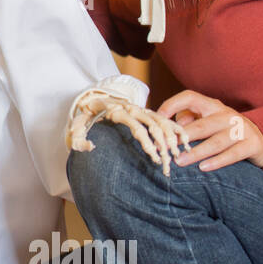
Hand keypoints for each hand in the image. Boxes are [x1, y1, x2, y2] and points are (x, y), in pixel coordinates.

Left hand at [67, 90, 190, 175]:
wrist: (91, 99)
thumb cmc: (85, 117)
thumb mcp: (77, 128)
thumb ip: (80, 139)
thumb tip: (90, 147)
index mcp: (118, 113)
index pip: (138, 129)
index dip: (147, 144)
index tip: (155, 159)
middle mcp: (133, 109)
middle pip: (154, 126)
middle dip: (164, 146)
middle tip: (168, 164)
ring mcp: (141, 109)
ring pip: (163, 122)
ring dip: (172, 139)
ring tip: (178, 156)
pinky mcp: (146, 111)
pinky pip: (166, 119)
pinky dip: (176, 129)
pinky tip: (185, 141)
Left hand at [158, 90, 262, 170]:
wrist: (260, 138)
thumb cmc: (223, 129)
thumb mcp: (207, 120)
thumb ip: (188, 119)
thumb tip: (169, 126)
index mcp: (212, 106)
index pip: (190, 97)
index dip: (172, 104)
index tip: (158, 117)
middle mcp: (226, 115)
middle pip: (202, 124)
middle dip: (181, 136)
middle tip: (164, 147)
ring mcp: (240, 129)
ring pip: (216, 141)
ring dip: (196, 152)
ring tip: (179, 161)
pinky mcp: (251, 145)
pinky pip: (233, 154)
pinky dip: (218, 161)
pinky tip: (203, 167)